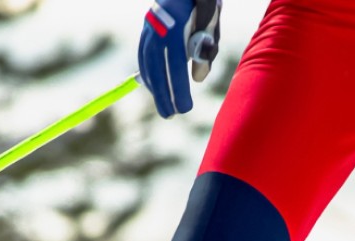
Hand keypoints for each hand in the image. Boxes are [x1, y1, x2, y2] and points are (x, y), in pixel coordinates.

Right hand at [138, 0, 221, 119]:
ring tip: (163, 106)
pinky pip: (143, 55)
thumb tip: (198, 80)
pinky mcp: (146, 26)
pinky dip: (147, 73)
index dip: (179, 90)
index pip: (176, 67)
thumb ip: (206, 49)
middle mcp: (158, 28)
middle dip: (163, 95)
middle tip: (170, 116)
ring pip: (148, 64)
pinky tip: (153, 87)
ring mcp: (149, 27)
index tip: (184, 108)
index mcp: (175, 27)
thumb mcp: (211, 21)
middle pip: (158, 70)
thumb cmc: (203, 0)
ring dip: (154, 87)